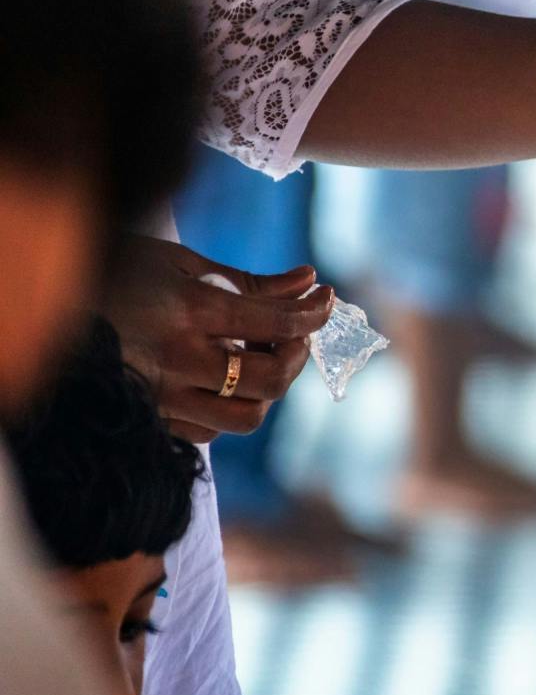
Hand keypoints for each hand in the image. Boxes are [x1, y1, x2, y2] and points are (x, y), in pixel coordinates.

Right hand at [100, 237, 335, 442]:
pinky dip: (229, 409)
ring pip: (244, 418)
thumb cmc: (116, 273)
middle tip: (296, 335)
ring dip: (267, 392)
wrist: (50, 304)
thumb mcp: (181, 262)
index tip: (326, 299)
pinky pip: (207, 432)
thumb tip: (308, 281)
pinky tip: (224, 379)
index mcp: (190, 311)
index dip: (315, 312)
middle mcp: (178, 359)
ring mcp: (160, 395)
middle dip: (297, 356)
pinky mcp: (147, 418)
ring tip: (262, 359)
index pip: (278, 322)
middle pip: (270, 381)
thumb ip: (250, 280)